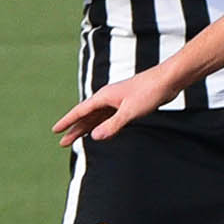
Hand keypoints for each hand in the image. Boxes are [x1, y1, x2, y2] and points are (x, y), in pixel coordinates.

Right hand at [53, 67, 177, 145]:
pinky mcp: (126, 104)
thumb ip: (113, 125)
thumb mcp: (130, 112)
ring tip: (76, 139)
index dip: (67, 122)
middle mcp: (107, 98)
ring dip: (86, 128)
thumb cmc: (149, 92)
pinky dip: (101, 126)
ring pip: (97, 117)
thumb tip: (94, 137)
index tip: (56, 130)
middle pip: (86, 116)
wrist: (167, 80)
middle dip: (74, 129)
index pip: (80, 111)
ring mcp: (116, 101)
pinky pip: (108, 117)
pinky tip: (99, 133)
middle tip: (63, 143)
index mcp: (104, 97)